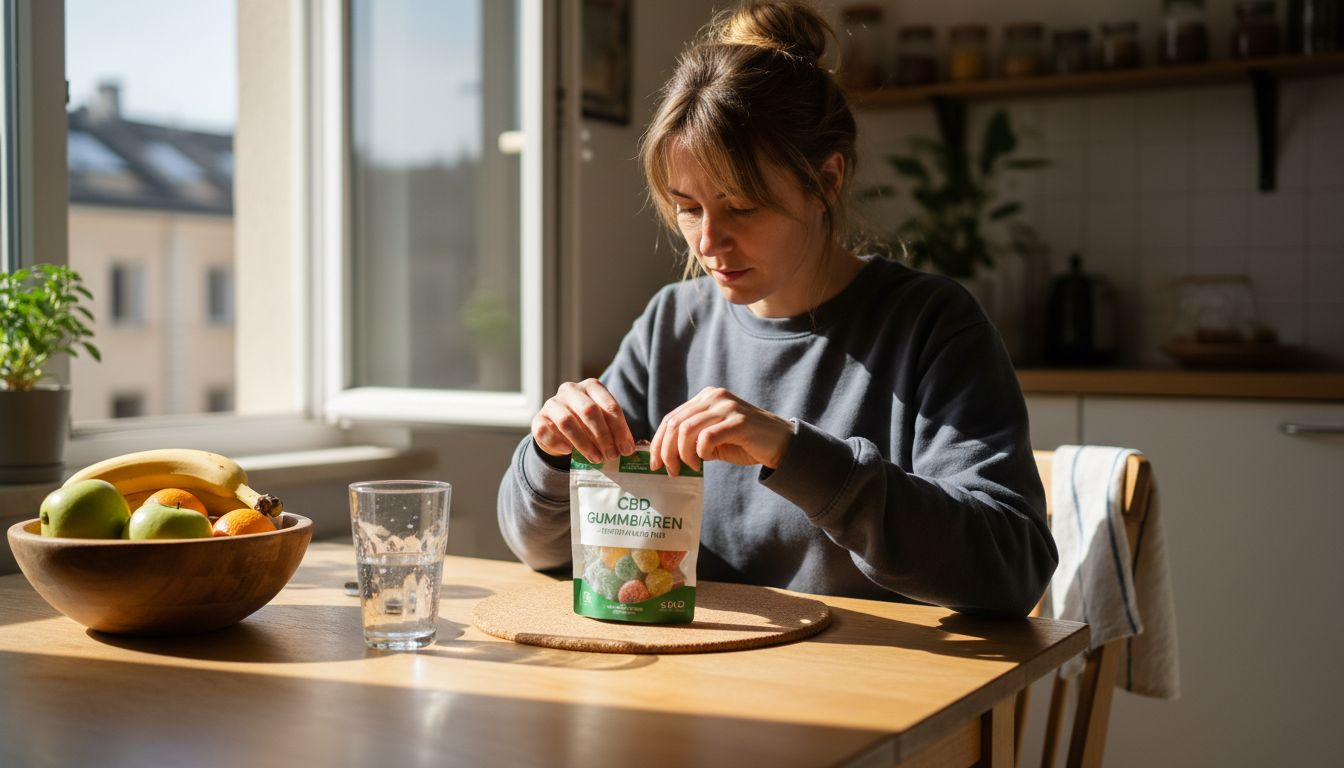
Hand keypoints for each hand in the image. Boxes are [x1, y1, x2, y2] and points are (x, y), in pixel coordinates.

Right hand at [531, 379, 635, 463]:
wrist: (559, 430)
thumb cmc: (588, 425)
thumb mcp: (604, 423)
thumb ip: (615, 432)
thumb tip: (628, 449)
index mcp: (592, 386)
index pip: (609, 406)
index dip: (620, 429)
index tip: (626, 449)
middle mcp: (571, 390)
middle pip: (589, 411)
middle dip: (603, 436)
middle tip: (611, 455)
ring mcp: (552, 402)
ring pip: (567, 422)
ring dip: (584, 444)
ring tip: (596, 459)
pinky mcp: (538, 418)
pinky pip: (545, 431)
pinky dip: (558, 443)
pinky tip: (568, 452)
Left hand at [649, 387, 793, 475]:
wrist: (781, 444)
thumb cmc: (745, 442)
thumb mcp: (713, 437)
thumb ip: (692, 439)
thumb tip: (665, 455)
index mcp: (706, 397)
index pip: (672, 417)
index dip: (658, 441)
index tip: (655, 462)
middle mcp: (714, 397)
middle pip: (675, 423)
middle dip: (666, 450)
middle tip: (669, 470)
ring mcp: (727, 407)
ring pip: (686, 430)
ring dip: (682, 454)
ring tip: (689, 467)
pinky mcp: (738, 421)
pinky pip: (706, 437)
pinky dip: (700, 452)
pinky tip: (704, 460)